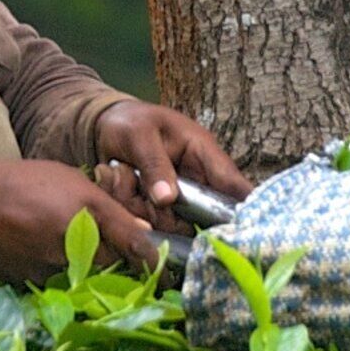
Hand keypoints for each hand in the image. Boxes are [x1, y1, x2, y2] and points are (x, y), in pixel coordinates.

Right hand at [0, 157, 159, 280]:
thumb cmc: (24, 184)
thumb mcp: (73, 182)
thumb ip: (110, 208)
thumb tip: (143, 232)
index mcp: (90, 216)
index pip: (136, 248)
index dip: (152, 259)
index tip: (164, 269)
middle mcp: (77, 248)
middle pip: (113, 265)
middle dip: (118, 259)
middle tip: (114, 247)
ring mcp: (56, 269)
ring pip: (88, 275)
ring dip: (91, 266)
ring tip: (73, 246)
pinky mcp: (37, 283)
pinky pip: (62, 280)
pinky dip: (64, 270)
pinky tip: (49, 251)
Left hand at [89, 100, 250, 223]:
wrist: (105, 126)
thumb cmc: (130, 122)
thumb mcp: (140, 136)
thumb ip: (154, 165)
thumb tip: (167, 199)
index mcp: (203, 153)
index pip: (232, 183)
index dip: (244, 207)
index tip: (243, 228)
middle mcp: (195, 180)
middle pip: (201, 217)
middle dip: (169, 213)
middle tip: (144, 194)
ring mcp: (178, 197)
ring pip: (170, 223)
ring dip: (143, 207)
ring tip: (126, 175)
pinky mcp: (159, 208)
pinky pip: (148, 221)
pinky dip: (130, 207)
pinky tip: (121, 183)